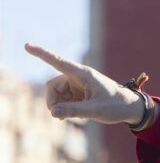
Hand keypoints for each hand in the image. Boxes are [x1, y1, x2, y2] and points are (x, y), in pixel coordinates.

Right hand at [24, 43, 146, 124]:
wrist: (130, 109)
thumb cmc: (116, 106)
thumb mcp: (96, 111)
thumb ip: (74, 111)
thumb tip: (53, 112)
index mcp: (84, 74)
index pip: (58, 62)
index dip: (41, 54)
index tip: (27, 46)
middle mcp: (78, 77)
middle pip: (52, 86)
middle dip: (52, 101)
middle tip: (60, 116)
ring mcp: (77, 84)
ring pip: (55, 94)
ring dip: (59, 106)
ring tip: (75, 115)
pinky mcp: (78, 92)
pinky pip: (62, 100)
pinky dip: (65, 109)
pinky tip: (78, 114)